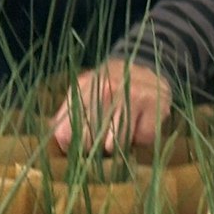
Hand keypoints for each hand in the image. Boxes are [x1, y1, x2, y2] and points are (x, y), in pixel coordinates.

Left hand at [50, 60, 172, 152]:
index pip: (65, 132)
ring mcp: (131, 98)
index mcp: (83, 89)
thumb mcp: (84, 89)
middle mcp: (105, 92)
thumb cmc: (111, 82)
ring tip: (123, 129)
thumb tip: (59, 140)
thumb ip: (69, 112)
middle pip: (90, 142)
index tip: (79, 149)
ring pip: (115, 145)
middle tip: (104, 140)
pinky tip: (140, 123)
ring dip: (119, 145)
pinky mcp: (155, 107)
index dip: (71, 147)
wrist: (146, 63)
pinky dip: (141, 138)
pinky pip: (141, 140)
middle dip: (95, 148)